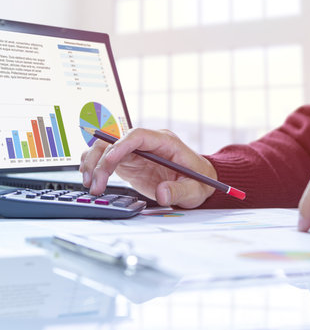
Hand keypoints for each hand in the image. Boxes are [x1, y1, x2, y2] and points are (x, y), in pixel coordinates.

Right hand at [79, 128, 216, 207]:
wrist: (198, 182)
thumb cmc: (199, 180)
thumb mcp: (194, 189)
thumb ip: (179, 191)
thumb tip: (161, 193)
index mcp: (165, 142)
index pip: (138, 135)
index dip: (120, 145)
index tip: (109, 161)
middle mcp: (147, 143)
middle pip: (115, 140)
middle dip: (101, 160)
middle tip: (95, 184)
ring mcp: (136, 151)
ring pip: (105, 148)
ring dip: (93, 163)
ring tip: (91, 185)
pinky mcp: (129, 162)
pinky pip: (105, 158)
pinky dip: (95, 167)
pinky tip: (91, 181)